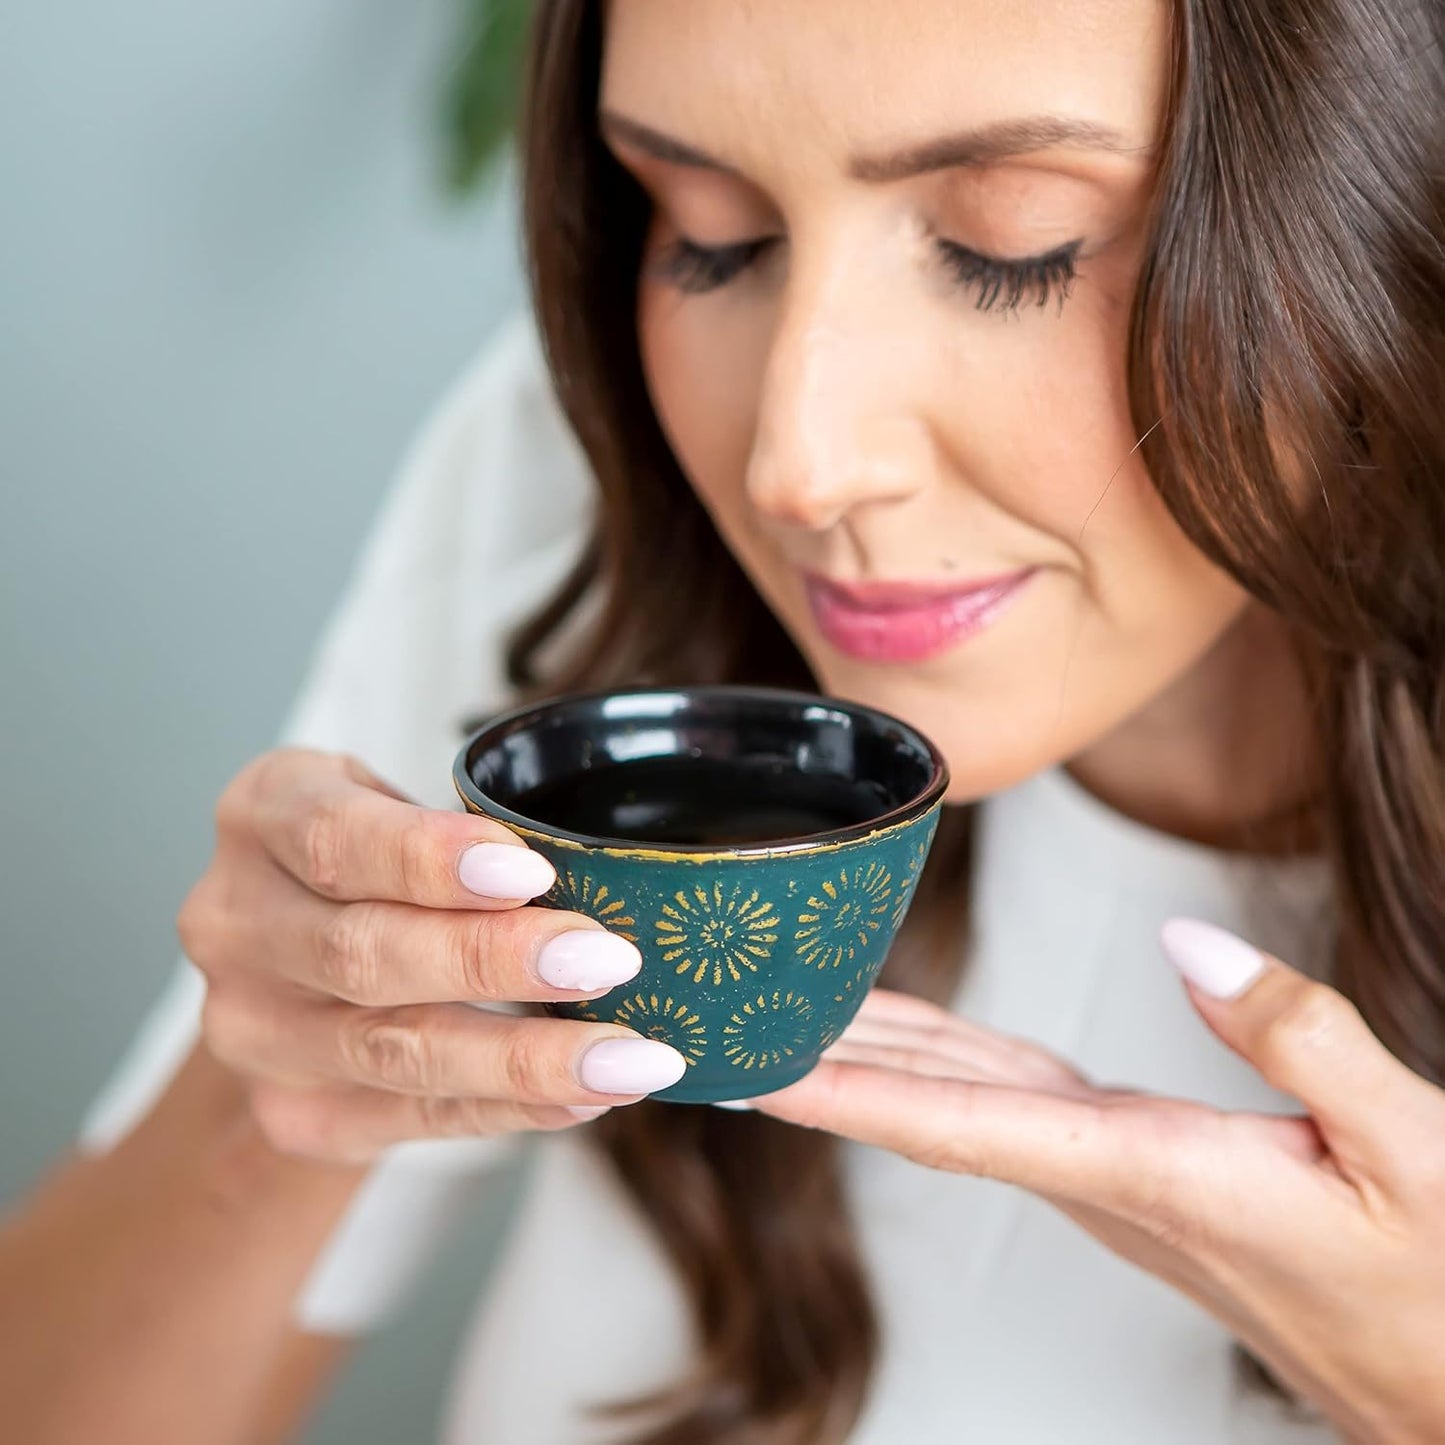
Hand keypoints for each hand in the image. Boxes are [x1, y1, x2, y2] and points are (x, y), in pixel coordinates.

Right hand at [178, 748, 685, 1161]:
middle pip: (363, 952)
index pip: (336, 839)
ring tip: (627, 1059)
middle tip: (608, 961)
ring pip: (393, 1050)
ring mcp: (251, 1029)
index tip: (534, 873)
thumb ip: (459, 836)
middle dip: (497, 961)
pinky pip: (415, 1117)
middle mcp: (234, 924)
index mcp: (262, 814)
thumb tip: (605, 878)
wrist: (291, 967)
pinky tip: (584, 1096)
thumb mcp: (395, 806)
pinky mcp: (291, 1110)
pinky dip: (511, 1107)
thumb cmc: (368, 859)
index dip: (432, 860)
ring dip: (525, 1057)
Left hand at [752, 921, 1444, 1443]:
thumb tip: (1184, 946)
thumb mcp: (1411, 1148)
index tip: (752, 1072)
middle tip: (736, 1007)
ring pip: (970, 1101)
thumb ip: (1297, 1036)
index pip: (962, 1126)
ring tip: (802, 999)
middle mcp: (1113, 1180)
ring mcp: (1124, 1183)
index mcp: (1154, 1171)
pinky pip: (1021, 1107)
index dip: (846, 1094)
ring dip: (881, 1051)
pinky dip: (956, 1063)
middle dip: (830, 1057)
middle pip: (936, 1105)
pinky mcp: (1148, 1176)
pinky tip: (929, 1037)